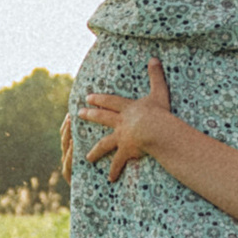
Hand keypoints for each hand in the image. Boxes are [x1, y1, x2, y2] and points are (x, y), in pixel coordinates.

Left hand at [75, 56, 174, 179]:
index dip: (99, 99)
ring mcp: (121, 137)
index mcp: (127, 108)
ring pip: (105, 143)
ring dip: (96, 150)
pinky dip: (114, 170)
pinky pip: (118, 162)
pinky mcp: (125, 151)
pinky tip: (110, 179)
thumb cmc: (159, 112)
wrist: (155, 130)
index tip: (88, 97)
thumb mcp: (159, 91)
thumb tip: (154, 58)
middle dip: (90, 115)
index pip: (110, 102)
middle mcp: (121, 122)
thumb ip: (156, 76)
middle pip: (102, 118)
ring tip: (87, 157)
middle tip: (78, 114)